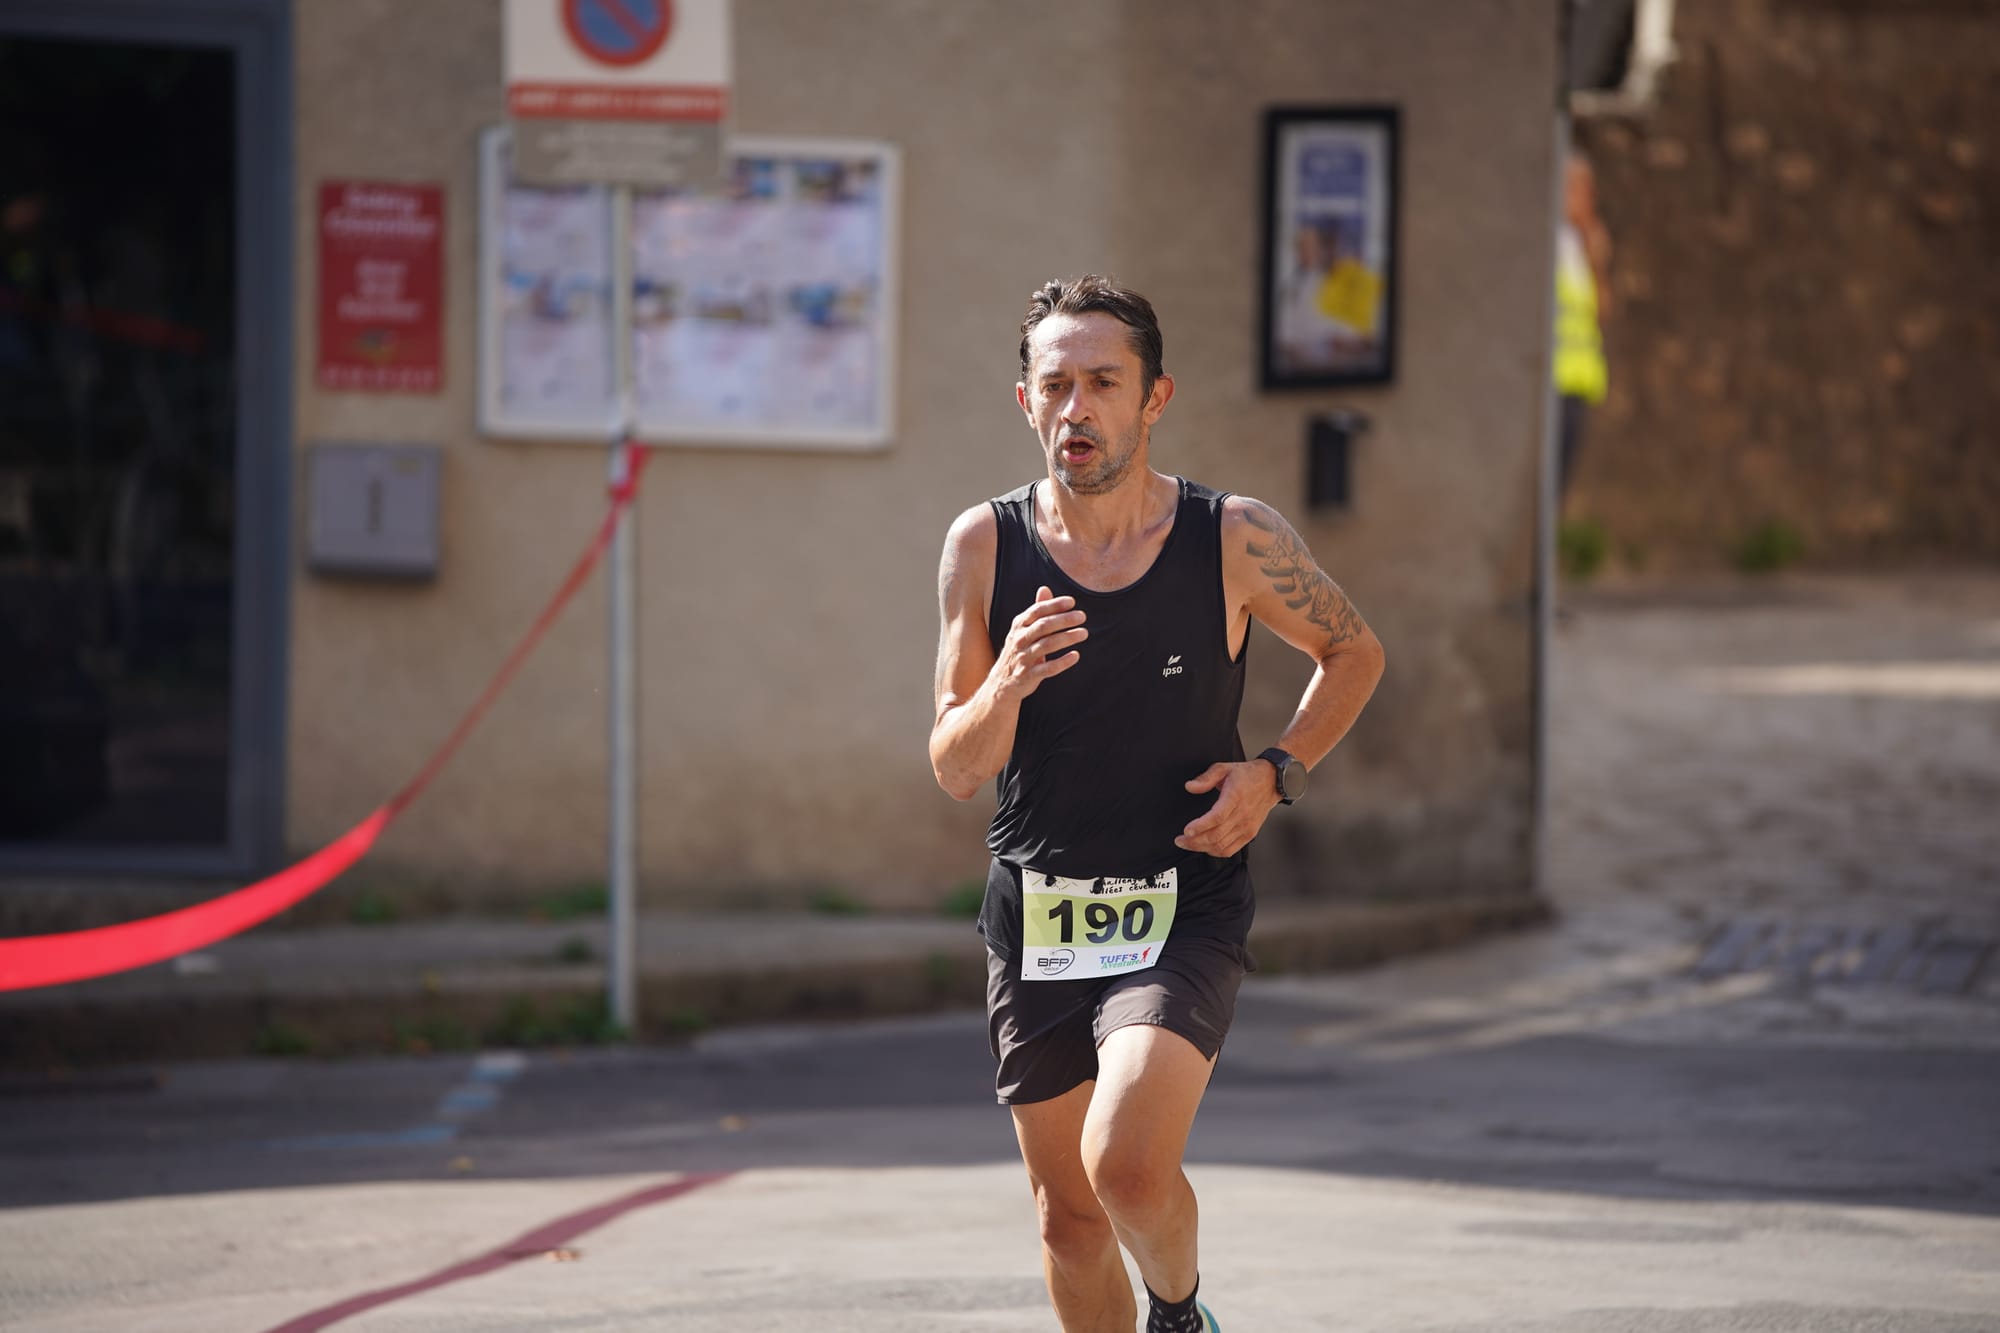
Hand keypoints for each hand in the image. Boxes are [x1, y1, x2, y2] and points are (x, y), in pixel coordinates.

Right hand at [991, 584, 1086, 700]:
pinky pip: (1048, 669)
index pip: (1036, 611)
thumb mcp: (1023, 630)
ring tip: (1084, 633)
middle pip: (1042, 626)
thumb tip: (1045, 588)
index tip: (1072, 602)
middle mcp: (1019, 640)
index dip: (1054, 605)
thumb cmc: (1018, 651)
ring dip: (1066, 638)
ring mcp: (1023, 658)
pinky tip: (1076, 655)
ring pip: (1046, 645)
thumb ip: (1036, 611)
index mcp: (1018, 626)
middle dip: (1063, 620)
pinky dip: (1062, 662)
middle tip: (1082, 616)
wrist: (1001, 683)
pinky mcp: (1028, 676)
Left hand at [1174, 759, 1280, 856]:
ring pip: (1222, 845)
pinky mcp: (1249, 834)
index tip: (1187, 831)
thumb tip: (1190, 786)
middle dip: (1194, 841)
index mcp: (1235, 797)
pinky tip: (1205, 847)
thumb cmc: (1248, 776)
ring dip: (1202, 848)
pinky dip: (1216, 852)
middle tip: (1180, 840)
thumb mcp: (1224, 768)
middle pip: (1216, 835)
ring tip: (1189, 844)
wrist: (1271, 782)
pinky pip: (1230, 850)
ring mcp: (1246, 826)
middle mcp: (1242, 815)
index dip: (1200, 826)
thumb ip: (1206, 778)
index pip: (1217, 817)